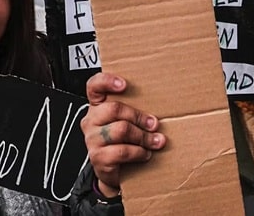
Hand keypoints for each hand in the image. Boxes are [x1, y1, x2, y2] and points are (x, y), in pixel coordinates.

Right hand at [82, 72, 165, 196]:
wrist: (116, 172)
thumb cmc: (124, 140)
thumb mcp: (128, 121)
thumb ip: (135, 110)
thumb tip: (162, 107)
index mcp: (97, 106)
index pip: (94, 86)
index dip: (107, 81)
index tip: (124, 84)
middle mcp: (91, 120)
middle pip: (114, 109)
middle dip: (139, 116)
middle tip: (154, 124)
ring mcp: (92, 139)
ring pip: (121, 130)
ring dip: (143, 136)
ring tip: (155, 141)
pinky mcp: (98, 158)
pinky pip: (122, 151)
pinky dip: (139, 152)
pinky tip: (146, 154)